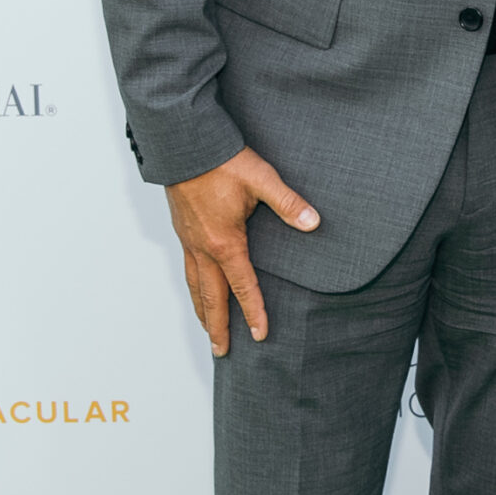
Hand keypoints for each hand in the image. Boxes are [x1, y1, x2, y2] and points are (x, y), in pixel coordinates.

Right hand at [165, 147, 318, 356]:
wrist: (185, 143)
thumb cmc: (222, 160)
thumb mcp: (261, 179)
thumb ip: (288, 203)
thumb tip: (313, 223)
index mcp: (225, 242)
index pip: (242, 287)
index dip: (253, 313)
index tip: (259, 335)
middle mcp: (203, 248)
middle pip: (211, 298)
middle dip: (218, 327)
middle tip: (222, 352)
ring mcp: (189, 241)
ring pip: (194, 286)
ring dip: (202, 311)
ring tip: (207, 329)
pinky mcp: (182, 231)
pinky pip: (187, 269)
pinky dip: (192, 287)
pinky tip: (197, 289)